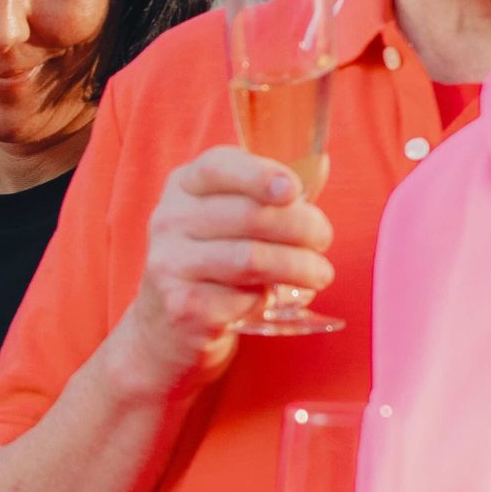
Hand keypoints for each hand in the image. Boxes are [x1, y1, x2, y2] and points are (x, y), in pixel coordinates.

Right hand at [106, 148, 335, 397]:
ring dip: (300, 267)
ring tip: (320, 274)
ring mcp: (170, 264)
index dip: (260, 175)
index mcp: (183, 186)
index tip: (294, 191)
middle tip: (322, 241)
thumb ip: (269, 192)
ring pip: (252, 259)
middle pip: (250, 215)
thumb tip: (321, 166)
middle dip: (303, 227)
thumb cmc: (215, 260)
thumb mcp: (229, 216)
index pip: (218, 167)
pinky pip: (243, 299)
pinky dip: (269, 300)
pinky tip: (273, 299)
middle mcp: (169, 220)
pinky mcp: (182, 307)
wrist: (167, 326)